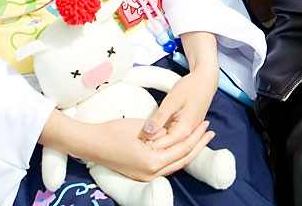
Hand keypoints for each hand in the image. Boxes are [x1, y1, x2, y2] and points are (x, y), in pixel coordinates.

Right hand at [79, 117, 214, 181]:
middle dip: (198, 145)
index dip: (196, 136)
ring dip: (189, 151)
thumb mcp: (141, 127)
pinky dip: (176, 155)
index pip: (183, 149)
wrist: (91, 144)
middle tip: (210, 132)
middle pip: (183, 160)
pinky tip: (181, 146)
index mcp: (152, 162)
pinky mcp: (141, 175)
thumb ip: (162, 132)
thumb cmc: (113, 132)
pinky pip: (165, 166)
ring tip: (200, 138)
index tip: (206, 124)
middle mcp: (151, 174)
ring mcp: (146, 176)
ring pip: (175, 165)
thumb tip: (178, 131)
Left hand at [139, 66, 219, 148]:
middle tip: (139, 137)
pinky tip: (156, 134)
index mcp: (184, 130)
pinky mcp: (188, 130)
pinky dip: (165, 138)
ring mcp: (190, 133)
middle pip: (168, 148)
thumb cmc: (191, 87)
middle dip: (153, 144)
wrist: (205, 81)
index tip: (137, 138)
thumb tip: (146, 131)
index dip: (148, 143)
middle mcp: (189, 135)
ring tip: (145, 136)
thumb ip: (159, 117)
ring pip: (171, 145)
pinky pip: (175, 140)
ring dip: (159, 142)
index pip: (163, 145)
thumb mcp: (171, 101)